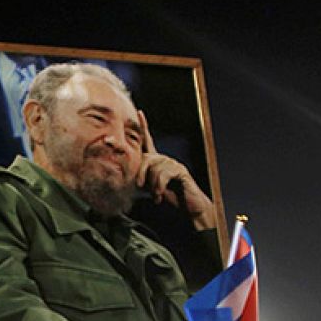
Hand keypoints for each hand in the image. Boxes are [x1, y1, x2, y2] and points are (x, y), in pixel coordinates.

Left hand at [135, 110, 216, 230]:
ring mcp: (174, 163)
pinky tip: (160, 195)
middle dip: (141, 173)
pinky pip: (163, 174)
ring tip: (156, 195)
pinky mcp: (180, 170)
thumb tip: (131, 176)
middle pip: (146, 157)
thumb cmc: (170, 197)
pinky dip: (159, 187)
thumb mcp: (150, 188)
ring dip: (152, 185)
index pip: (148, 141)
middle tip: (140, 187)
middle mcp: (165, 159)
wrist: (188, 208)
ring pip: (154, 168)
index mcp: (157, 162)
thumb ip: (142, 179)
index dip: (144, 127)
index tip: (139, 113)